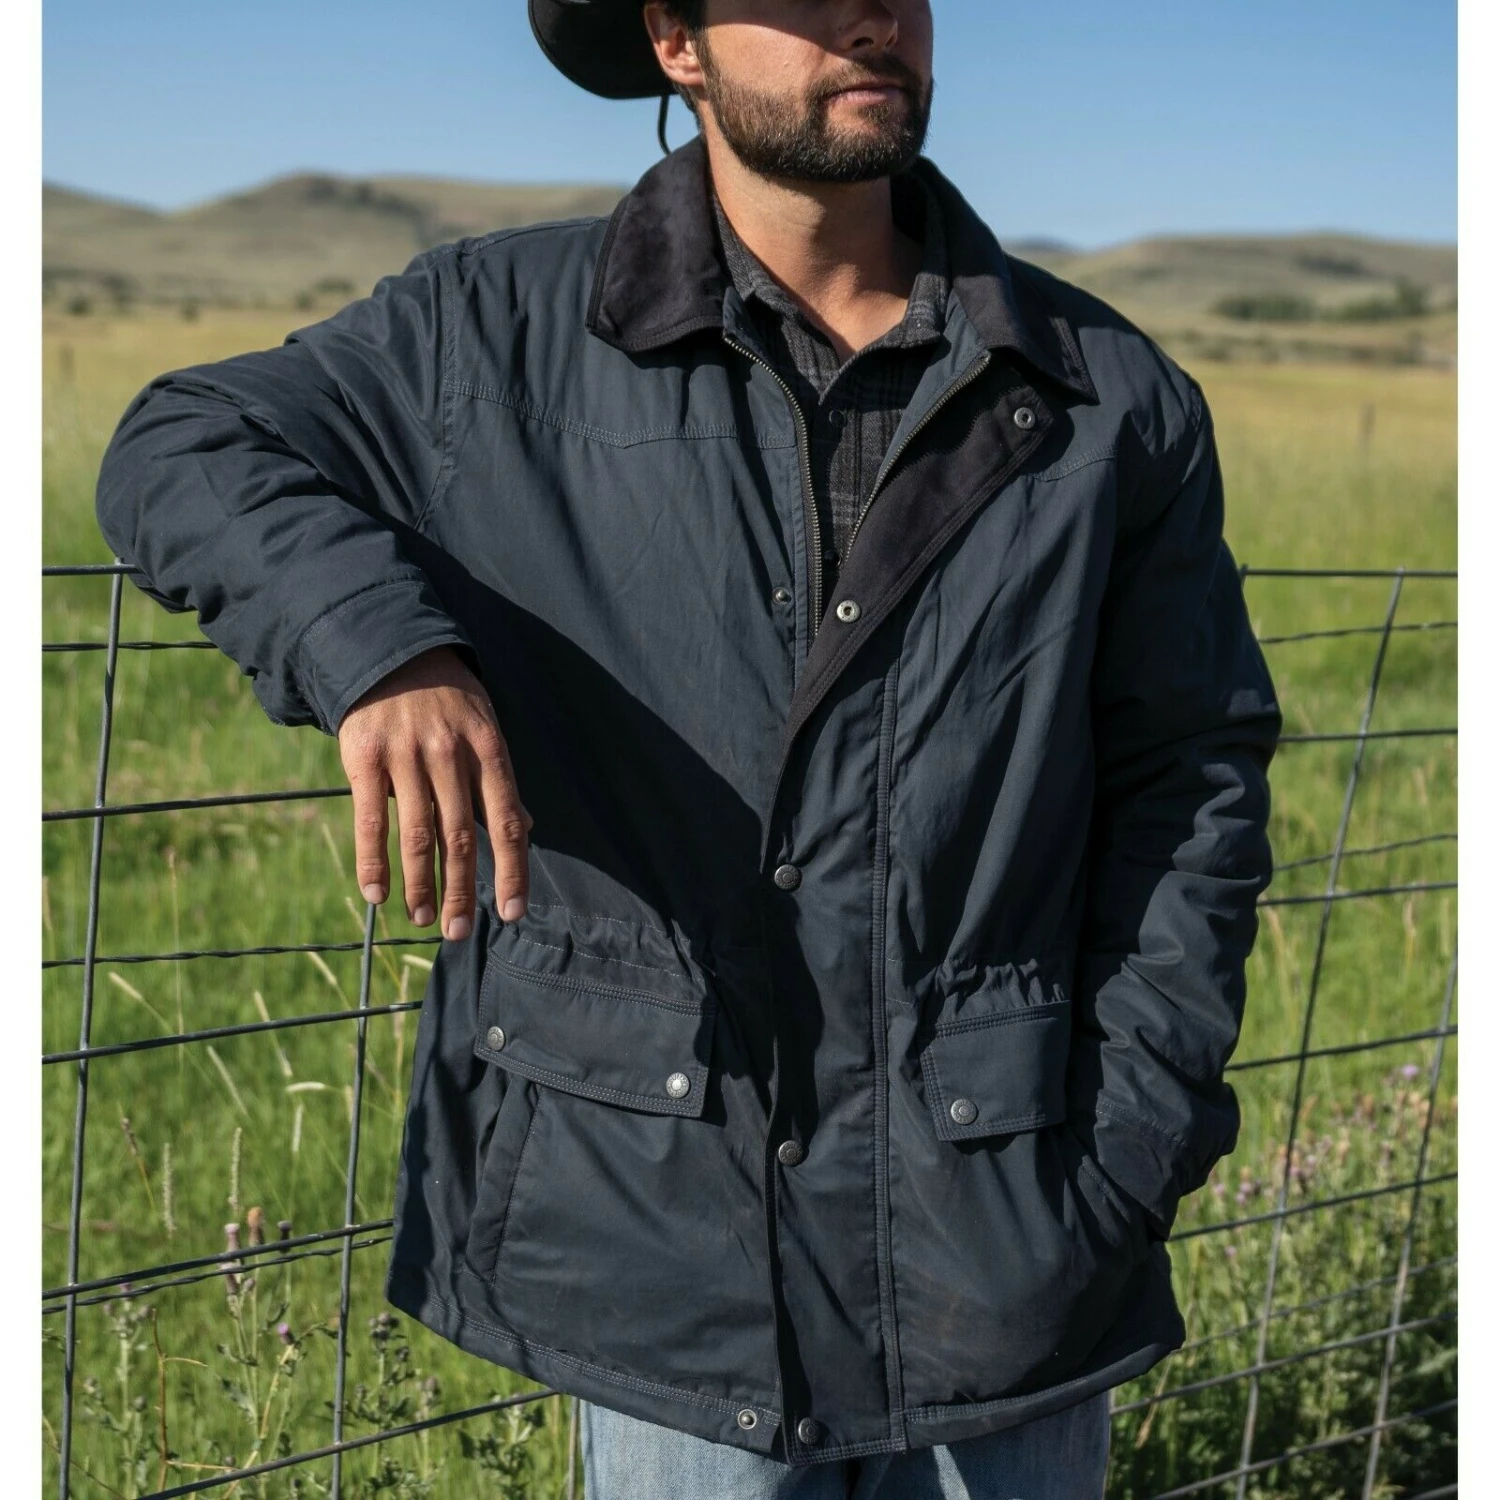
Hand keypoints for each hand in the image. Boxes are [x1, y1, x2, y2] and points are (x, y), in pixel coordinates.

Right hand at [337, 645, 532, 938]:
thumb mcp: (484, 728)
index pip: (506, 822)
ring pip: (417, 834)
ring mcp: (406, 756)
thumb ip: (497, 782)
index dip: (512, 871)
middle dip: (462, 890)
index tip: (512, 913)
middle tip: (458, 932)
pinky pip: (370, 819)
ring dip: (421, 884)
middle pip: (460, 837)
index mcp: (488, 750)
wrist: (389, 652)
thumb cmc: (447, 700)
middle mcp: (450, 755)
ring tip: (424, 919)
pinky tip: (378, 894)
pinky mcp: (365, 757)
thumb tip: (524, 830)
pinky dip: (373, 861)